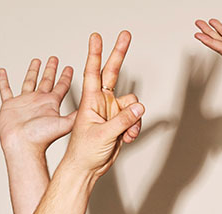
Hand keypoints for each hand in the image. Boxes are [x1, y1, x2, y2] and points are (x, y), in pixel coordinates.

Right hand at [0, 57, 75, 157]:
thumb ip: (77, 114)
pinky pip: (5, 90)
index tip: (69, 67)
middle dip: (51, 70)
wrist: (23, 146)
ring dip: (32, 72)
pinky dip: (3, 81)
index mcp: (51, 104)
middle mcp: (39, 102)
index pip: (61, 86)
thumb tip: (92, 106)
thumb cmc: (42, 139)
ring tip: (36, 61)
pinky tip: (2, 72)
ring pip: (28, 82)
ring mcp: (24, 103)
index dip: (65, 76)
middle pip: (46, 81)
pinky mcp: (10, 106)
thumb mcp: (65, 124)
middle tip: (54, 59)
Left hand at [60, 31, 144, 178]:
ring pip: (132, 103)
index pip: (92, 72)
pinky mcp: (119, 122)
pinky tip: (126, 138)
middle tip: (125, 36)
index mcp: (90, 101)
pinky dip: (134, 127)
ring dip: (133, 118)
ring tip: (125, 133)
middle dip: (119, 55)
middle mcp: (101, 102)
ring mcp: (111, 111)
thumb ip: (122, 120)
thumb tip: (138, 106)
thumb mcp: (102, 134)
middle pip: (112, 73)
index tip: (96, 38)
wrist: (86, 169)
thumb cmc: (83, 152)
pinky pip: (134, 117)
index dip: (95, 54)